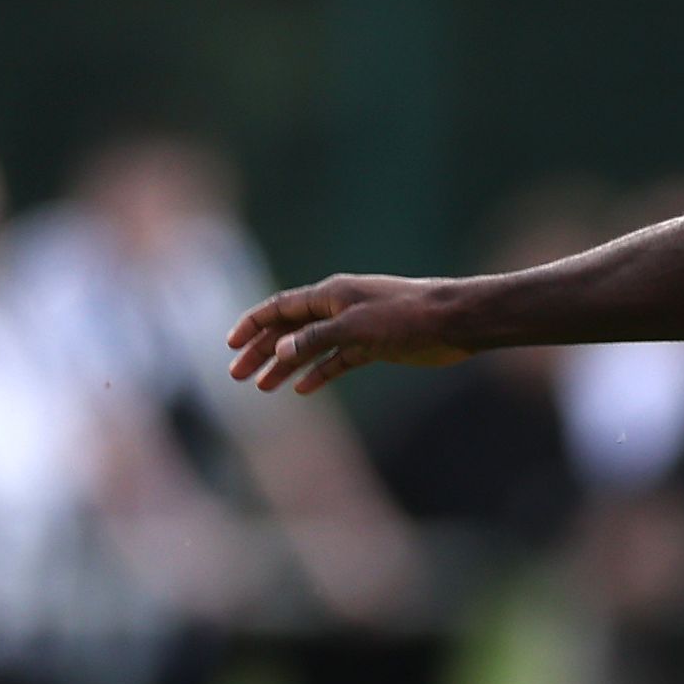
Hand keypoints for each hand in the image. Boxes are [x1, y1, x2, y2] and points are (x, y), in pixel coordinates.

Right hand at [227, 275, 474, 395]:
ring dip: (286, 366)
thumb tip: (279, 351)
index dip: (252, 325)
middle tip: (238, 375)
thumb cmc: (406, 316)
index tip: (229, 345)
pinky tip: (303, 388)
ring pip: (311, 348)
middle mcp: (338, 309)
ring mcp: (356, 328)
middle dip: (261, 350)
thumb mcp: (356, 327)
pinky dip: (320, 373)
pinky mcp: (374, 346)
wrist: (454, 321)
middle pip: (289, 330)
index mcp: (329, 296)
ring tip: (263, 387)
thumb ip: (316, 338)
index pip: (279, 308)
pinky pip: (338, 360)